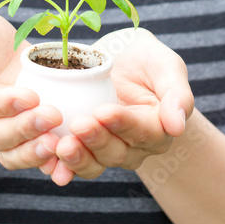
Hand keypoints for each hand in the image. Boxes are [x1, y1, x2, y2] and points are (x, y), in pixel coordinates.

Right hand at [0, 8, 61, 157]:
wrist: (0, 48)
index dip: (3, 104)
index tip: (31, 96)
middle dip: (25, 127)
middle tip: (54, 115)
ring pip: (11, 152)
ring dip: (35, 151)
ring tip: (59, 143)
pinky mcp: (17, 138)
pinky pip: (27, 157)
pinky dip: (46, 162)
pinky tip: (64, 159)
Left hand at [46, 28, 193, 184]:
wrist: (115, 58)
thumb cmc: (144, 58)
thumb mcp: (165, 64)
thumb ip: (176, 92)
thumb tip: (177, 126)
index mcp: (157, 128)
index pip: (143, 132)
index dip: (123, 124)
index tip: (104, 112)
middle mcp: (134, 147)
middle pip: (117, 152)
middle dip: (97, 140)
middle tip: (78, 125)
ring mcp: (106, 150)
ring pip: (94, 163)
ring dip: (77, 158)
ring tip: (61, 145)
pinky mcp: (82, 148)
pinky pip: (72, 163)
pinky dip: (59, 164)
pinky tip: (47, 160)